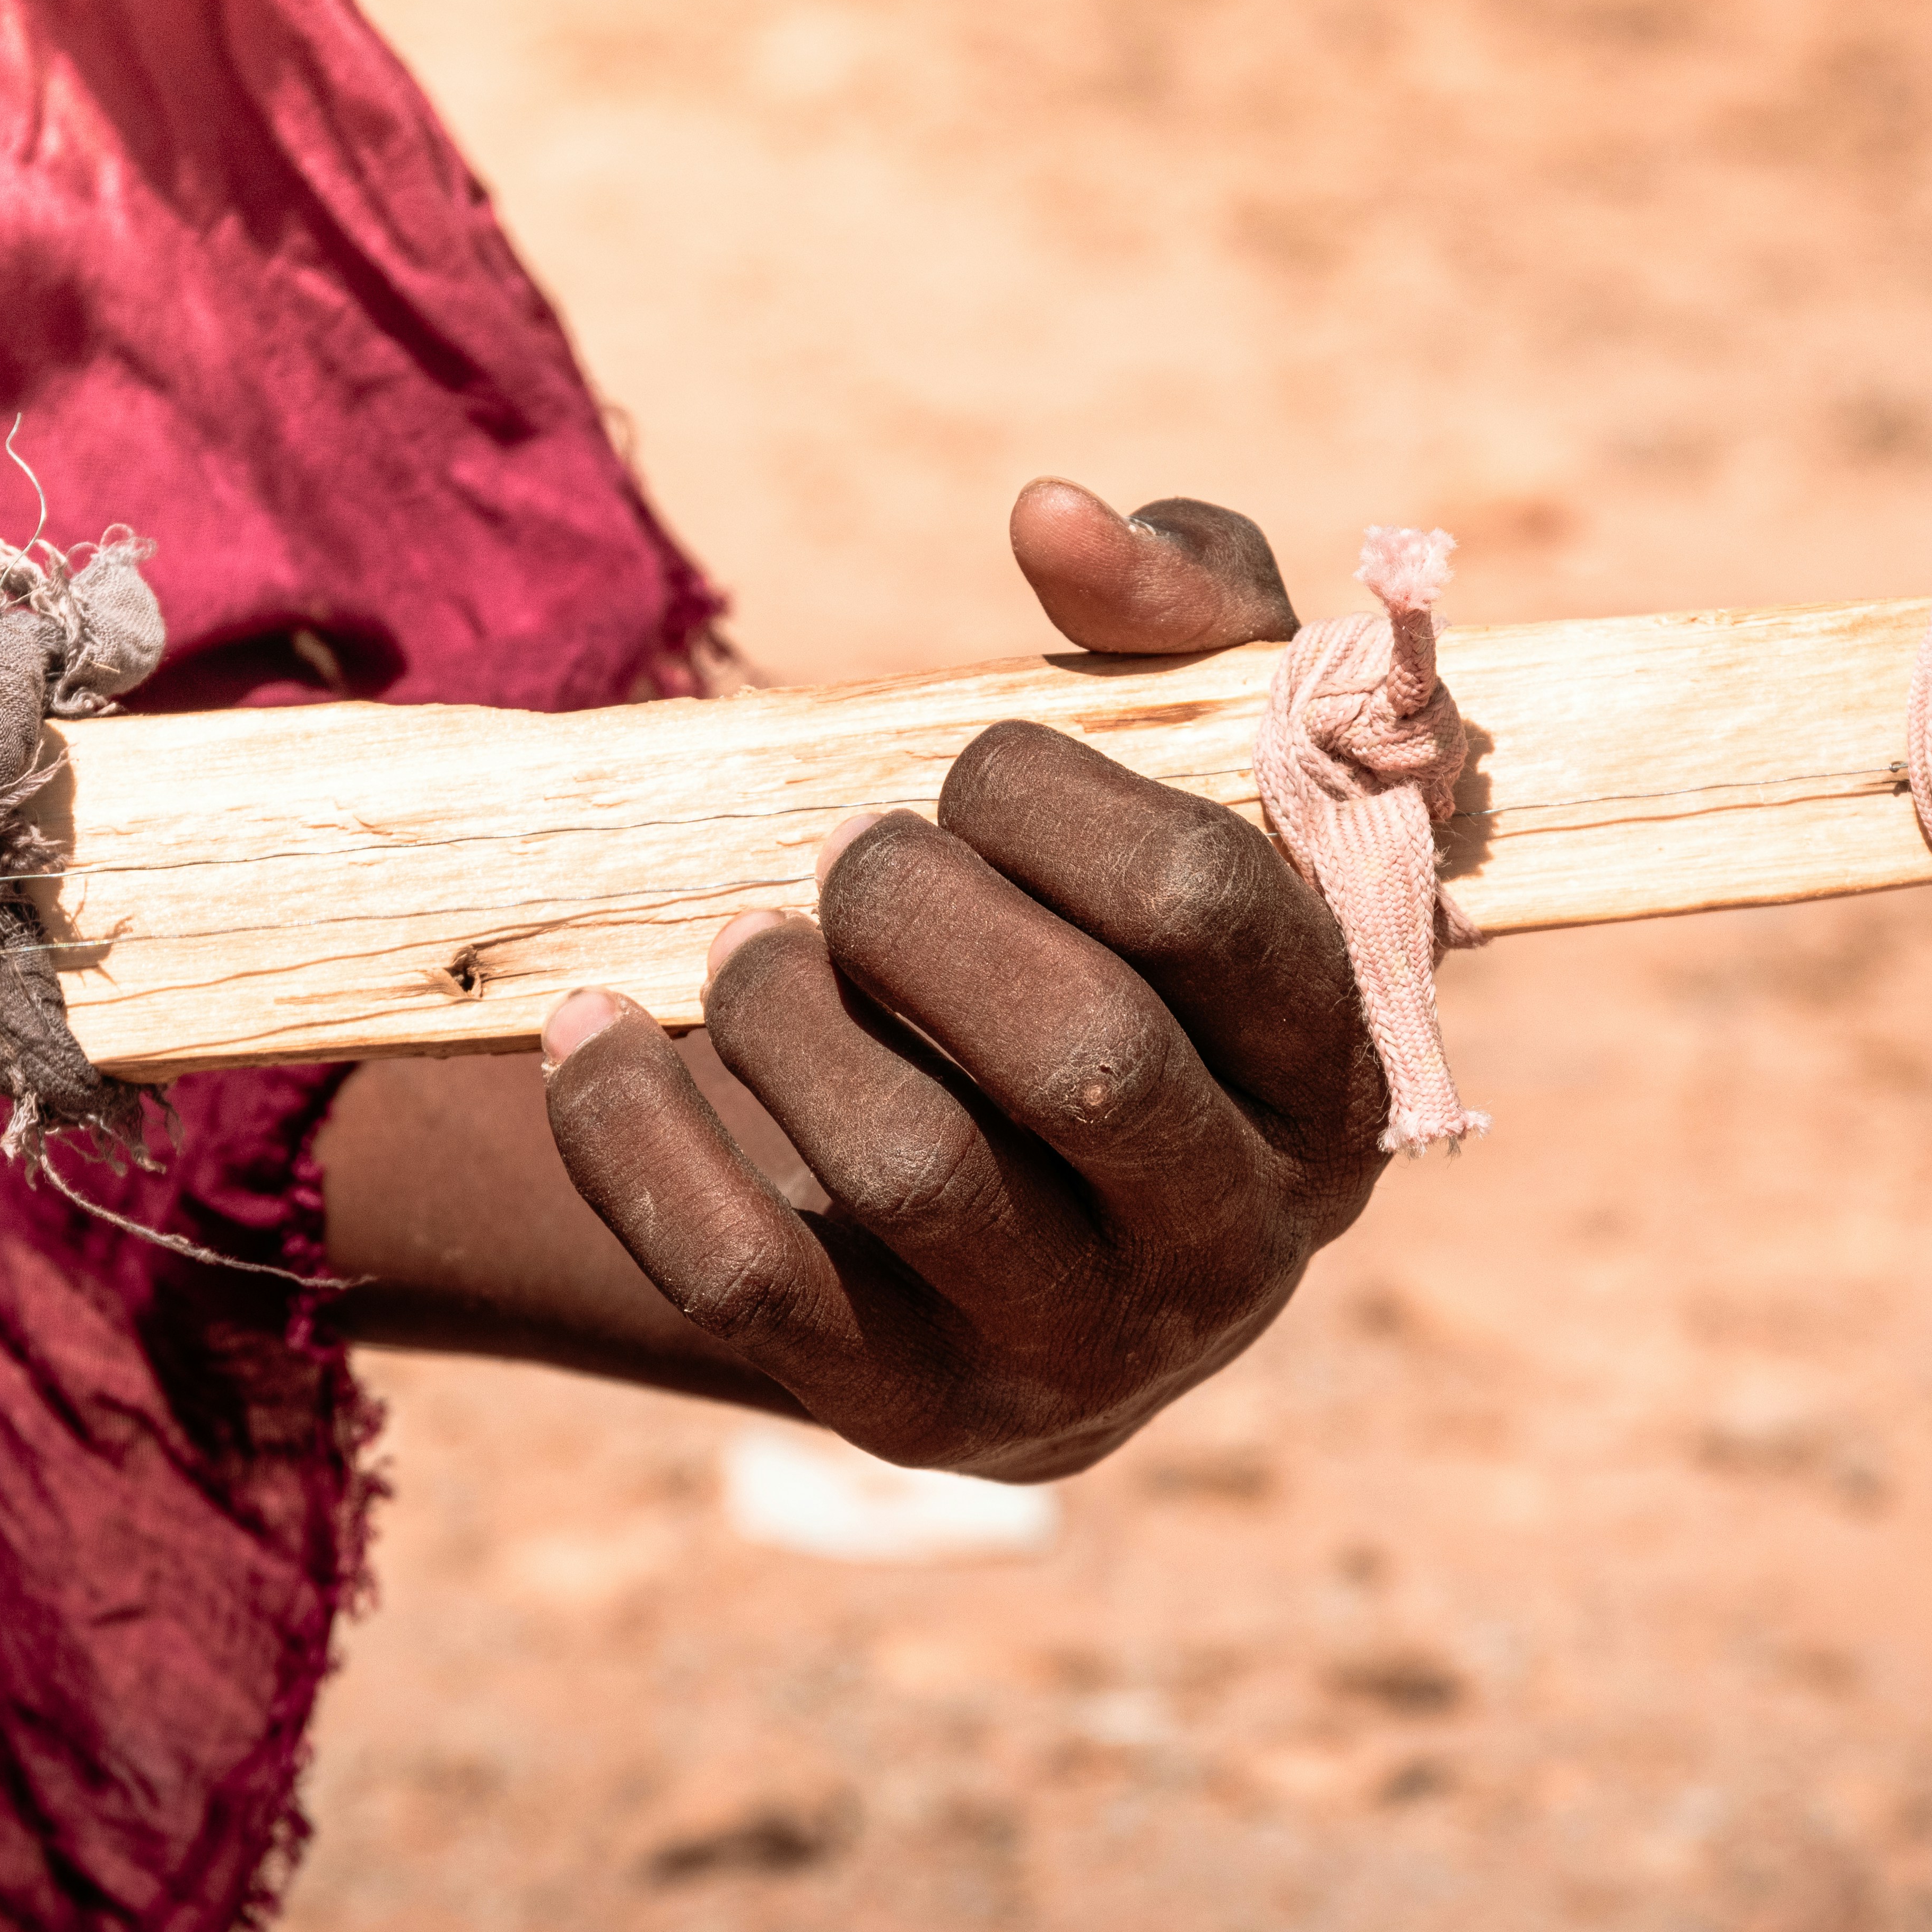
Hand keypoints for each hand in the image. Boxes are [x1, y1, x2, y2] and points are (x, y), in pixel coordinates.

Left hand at [318, 480, 1394, 1479]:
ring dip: (789, 1006)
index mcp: (1342, 1068)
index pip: (1210, 906)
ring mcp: (1083, 1353)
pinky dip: (633, 1132)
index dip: (1056, 799)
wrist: (1038, 1193)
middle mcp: (1244, 1241)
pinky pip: (743, 1282)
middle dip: (921, 907)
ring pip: (912, 1167)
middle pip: (1081, 1051)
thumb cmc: (1125, 926)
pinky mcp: (911, 1416)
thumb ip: (1179, 604)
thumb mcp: (1191, 755)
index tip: (971, 769)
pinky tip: (588, 1025)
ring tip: (756, 945)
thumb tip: (1053, 515)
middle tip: (856, 857)